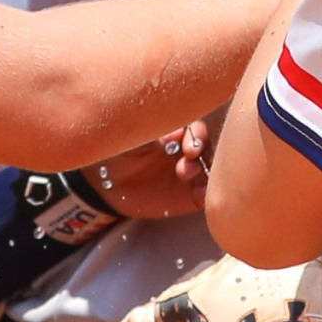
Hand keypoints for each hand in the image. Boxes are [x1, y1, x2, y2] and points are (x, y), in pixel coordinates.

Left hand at [83, 122, 212, 223]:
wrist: (108, 185)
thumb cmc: (117, 152)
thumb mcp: (128, 135)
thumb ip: (148, 126)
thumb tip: (172, 128)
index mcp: (176, 132)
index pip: (195, 127)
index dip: (194, 132)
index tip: (180, 140)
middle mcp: (188, 149)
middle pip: (209, 145)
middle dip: (202, 148)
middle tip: (189, 155)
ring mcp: (192, 172)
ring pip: (213, 168)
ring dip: (207, 170)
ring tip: (185, 175)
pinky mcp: (191, 195)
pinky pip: (208, 193)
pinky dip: (208, 193)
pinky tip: (198, 194)